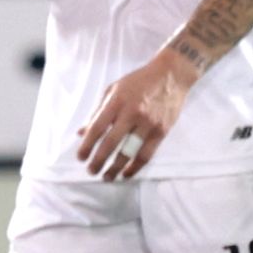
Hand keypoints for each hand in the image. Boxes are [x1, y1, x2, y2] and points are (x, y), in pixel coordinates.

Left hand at [75, 52, 193, 180]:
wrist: (171, 76)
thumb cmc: (138, 82)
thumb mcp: (113, 90)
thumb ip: (97, 112)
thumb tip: (82, 133)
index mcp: (117, 102)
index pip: (97, 128)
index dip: (87, 145)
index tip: (80, 157)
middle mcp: (132, 113)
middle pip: (111, 142)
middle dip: (99, 160)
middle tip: (91, 171)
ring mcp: (149, 123)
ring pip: (130, 152)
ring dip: (117, 168)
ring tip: (107, 177)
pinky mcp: (162, 131)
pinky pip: (147, 154)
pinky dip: (136, 166)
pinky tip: (127, 173)